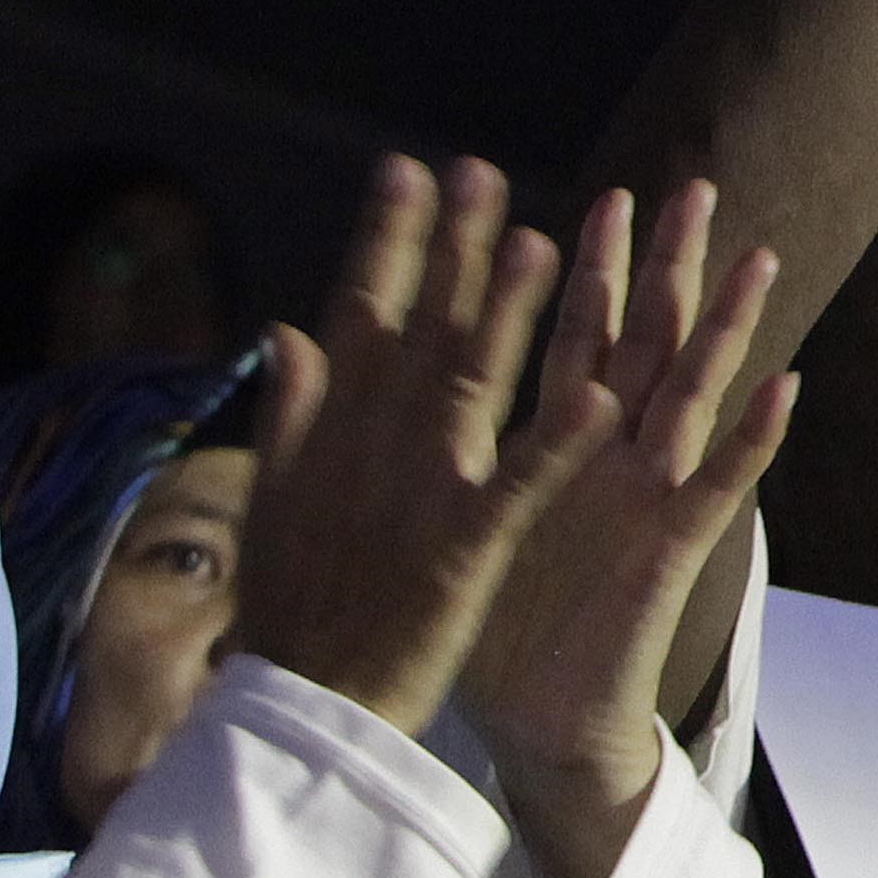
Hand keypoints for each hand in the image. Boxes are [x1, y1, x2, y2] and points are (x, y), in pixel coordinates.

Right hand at [231, 158, 613, 746]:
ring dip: (512, 315)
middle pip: (424, 325)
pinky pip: (521, 487)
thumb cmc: (296, 605)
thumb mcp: (281, 497)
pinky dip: (556, 443)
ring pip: (477, 385)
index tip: (410, 171)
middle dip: (455, 248)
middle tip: (479, 170)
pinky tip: (595, 399)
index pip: (366, 312)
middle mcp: (378, 444)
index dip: (391, 240)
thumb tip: (286, 329)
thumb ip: (293, 411)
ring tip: (549, 243)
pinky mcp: (466, 547)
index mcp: (338, 428)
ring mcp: (422, 491)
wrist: (301, 708)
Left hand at [455, 180, 795, 877]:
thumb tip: (390, 386)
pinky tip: (783, 386)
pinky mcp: (672, 551)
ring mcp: (652, 499)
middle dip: (670, 268)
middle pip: (650, 343)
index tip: (603, 194)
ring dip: (728, 328)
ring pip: (695, 395)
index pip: (579, 336)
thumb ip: (448, 447)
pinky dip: (751, 438)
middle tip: (691, 187)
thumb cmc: (502, 626)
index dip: (590, 268)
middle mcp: (616, 459)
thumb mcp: (462, 518)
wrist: (540, 726)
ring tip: (759, 257)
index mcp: (563, 446)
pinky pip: (719, 486)